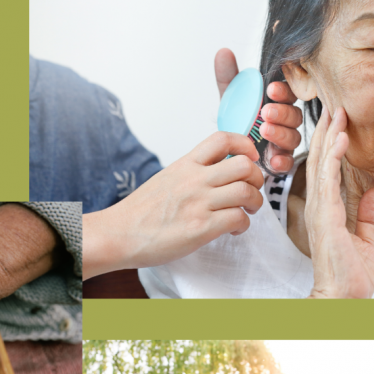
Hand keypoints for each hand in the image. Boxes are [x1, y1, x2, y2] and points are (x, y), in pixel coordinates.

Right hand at [83, 132, 264, 275]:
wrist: (116, 234)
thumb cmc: (138, 214)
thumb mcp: (164, 180)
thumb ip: (189, 174)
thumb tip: (212, 175)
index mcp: (184, 165)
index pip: (222, 138)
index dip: (245, 145)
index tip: (248, 158)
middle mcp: (194, 180)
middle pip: (244, 165)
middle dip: (256, 179)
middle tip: (250, 190)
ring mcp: (198, 203)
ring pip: (247, 192)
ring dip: (254, 203)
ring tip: (245, 211)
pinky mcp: (201, 227)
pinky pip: (239, 218)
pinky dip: (243, 225)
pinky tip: (232, 229)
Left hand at [214, 49, 302, 173]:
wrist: (225, 151)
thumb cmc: (236, 121)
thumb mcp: (231, 98)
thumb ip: (229, 78)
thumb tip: (223, 51)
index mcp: (278, 103)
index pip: (289, 93)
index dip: (283, 91)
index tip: (270, 89)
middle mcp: (286, 122)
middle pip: (294, 116)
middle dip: (282, 112)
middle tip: (266, 112)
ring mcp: (284, 142)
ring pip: (293, 138)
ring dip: (281, 134)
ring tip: (264, 131)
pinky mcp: (280, 161)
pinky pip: (287, 162)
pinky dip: (282, 161)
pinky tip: (272, 160)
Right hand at [305, 107, 373, 298]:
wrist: (342, 295)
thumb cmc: (349, 275)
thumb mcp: (366, 239)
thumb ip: (368, 215)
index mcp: (327, 210)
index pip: (326, 169)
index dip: (330, 143)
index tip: (336, 120)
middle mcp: (319, 206)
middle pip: (319, 160)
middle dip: (325, 131)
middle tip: (332, 104)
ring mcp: (320, 210)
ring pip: (321, 164)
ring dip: (328, 136)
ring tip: (336, 111)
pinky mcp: (325, 215)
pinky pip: (327, 180)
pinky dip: (333, 157)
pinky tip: (339, 138)